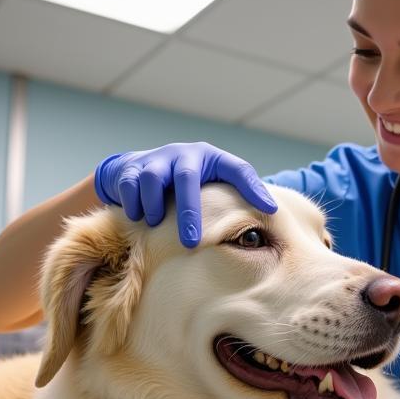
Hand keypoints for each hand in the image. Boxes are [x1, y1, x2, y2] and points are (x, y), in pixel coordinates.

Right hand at [94, 142, 276, 247]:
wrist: (136, 169)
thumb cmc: (184, 185)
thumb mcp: (209, 187)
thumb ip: (234, 198)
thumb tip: (270, 217)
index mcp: (211, 159)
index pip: (237, 169)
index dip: (253, 188)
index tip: (270, 210)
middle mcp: (184, 155)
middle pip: (187, 177)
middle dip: (188, 213)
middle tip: (192, 243)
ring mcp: (156, 159)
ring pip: (152, 179)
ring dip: (154, 206)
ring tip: (157, 224)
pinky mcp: (130, 167)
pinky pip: (129, 185)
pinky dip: (133, 204)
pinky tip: (138, 217)